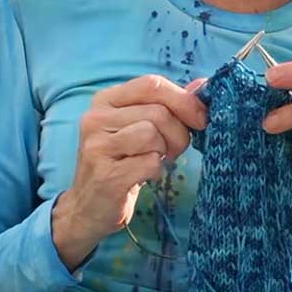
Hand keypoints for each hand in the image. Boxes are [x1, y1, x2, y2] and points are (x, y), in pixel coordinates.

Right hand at [52, 74, 206, 270]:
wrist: (88, 207)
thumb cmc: (122, 162)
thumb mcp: (141, 127)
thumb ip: (169, 104)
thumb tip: (203, 85)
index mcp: (105, 100)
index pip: (152, 84)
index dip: (183, 99)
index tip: (200, 118)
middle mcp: (96, 118)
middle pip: (158, 112)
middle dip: (178, 133)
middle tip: (171, 151)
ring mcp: (97, 146)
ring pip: (153, 135)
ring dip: (164, 152)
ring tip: (154, 161)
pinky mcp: (105, 175)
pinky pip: (149, 163)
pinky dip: (155, 171)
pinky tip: (142, 176)